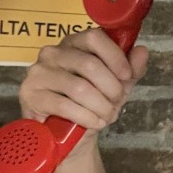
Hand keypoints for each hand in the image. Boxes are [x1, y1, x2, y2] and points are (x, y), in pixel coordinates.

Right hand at [19, 28, 147, 157]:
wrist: (67, 135)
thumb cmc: (90, 104)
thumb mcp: (115, 86)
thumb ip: (130, 69)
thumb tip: (142, 51)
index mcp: (74, 43)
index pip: (94, 37)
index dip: (115, 57)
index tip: (126, 77)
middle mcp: (53, 52)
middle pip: (89, 64)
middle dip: (110, 88)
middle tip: (116, 102)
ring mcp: (39, 72)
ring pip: (79, 88)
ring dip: (100, 106)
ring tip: (106, 115)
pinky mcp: (30, 94)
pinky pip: (65, 105)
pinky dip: (86, 117)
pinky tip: (94, 122)